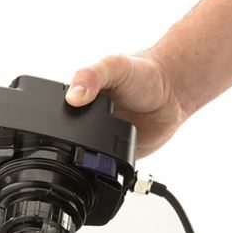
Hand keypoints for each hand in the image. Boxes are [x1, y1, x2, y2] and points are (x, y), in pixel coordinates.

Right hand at [65, 53, 188, 157]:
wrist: (173, 93)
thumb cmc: (144, 73)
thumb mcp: (115, 65)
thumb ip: (92, 75)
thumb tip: (73, 96)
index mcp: (79, 96)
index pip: (59, 110)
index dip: (58, 116)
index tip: (71, 116)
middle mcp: (87, 118)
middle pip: (70, 138)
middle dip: (77, 140)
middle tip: (95, 130)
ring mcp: (102, 138)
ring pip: (88, 155)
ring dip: (93, 155)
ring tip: (107, 142)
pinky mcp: (116, 154)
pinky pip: (107, 167)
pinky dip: (109, 167)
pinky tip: (115, 157)